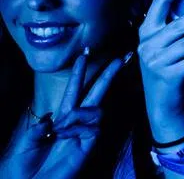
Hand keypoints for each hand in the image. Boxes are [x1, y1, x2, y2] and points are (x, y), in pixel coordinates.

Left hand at [0, 50, 128, 178]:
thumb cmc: (24, 167)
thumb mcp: (24, 143)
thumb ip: (37, 128)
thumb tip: (55, 119)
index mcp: (60, 118)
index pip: (74, 90)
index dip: (79, 72)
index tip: (84, 54)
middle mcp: (76, 123)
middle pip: (97, 93)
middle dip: (108, 75)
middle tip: (122, 57)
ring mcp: (85, 134)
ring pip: (96, 110)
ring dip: (80, 112)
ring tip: (62, 126)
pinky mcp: (89, 146)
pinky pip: (93, 127)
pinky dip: (79, 126)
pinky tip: (66, 135)